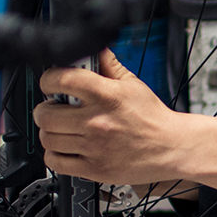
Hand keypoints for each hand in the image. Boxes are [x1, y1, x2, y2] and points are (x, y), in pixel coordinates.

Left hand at [34, 48, 216, 190]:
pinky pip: (56, 162)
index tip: (50, 83)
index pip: (62, 80)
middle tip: (53, 108)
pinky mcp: (94, 169)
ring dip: (49, 131)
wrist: (172, 148)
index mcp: (107, 96)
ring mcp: (94, 147)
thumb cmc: (152, 117)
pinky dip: (53, 154)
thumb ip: (108, 64)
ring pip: (47, 138)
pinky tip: (64, 148)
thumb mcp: (132, 84)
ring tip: (60, 128)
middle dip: (45, 109)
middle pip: (46, 114)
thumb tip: (93, 47)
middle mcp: (97, 122)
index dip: (48, 80)